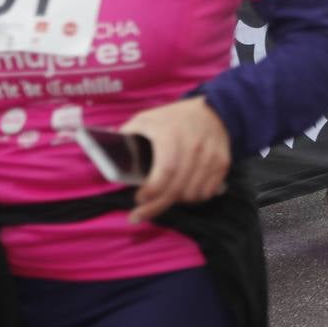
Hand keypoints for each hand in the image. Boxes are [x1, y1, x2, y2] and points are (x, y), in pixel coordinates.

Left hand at [123, 98, 229, 222]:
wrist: (214, 110)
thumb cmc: (174, 118)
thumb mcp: (146, 118)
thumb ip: (127, 134)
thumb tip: (105, 152)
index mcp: (172, 134)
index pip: (166, 170)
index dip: (152, 190)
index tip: (138, 198)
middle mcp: (194, 146)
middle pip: (177, 188)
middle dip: (156, 206)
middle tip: (138, 216)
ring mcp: (211, 156)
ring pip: (192, 193)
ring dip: (174, 201)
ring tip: (162, 198)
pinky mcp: (222, 163)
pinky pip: (207, 191)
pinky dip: (193, 197)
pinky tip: (182, 192)